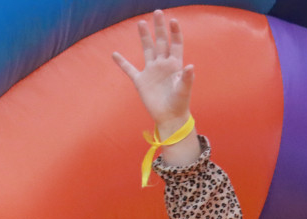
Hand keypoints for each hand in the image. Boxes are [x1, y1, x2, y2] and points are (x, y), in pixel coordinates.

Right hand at [113, 10, 193, 139]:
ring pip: (147, 50)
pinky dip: (122, 62)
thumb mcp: (184, 90)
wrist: (170, 118)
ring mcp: (151, 71)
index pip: (175, 44)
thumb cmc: (180, 104)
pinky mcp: (141, 81)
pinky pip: (129, 69)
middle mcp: (163, 65)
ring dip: (144, 37)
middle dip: (159, 27)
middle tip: (157, 12)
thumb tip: (191, 66)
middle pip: (160, 42)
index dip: (174, 32)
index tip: (173, 20)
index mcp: (174, 65)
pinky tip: (115, 54)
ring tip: (141, 22)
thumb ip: (187, 78)